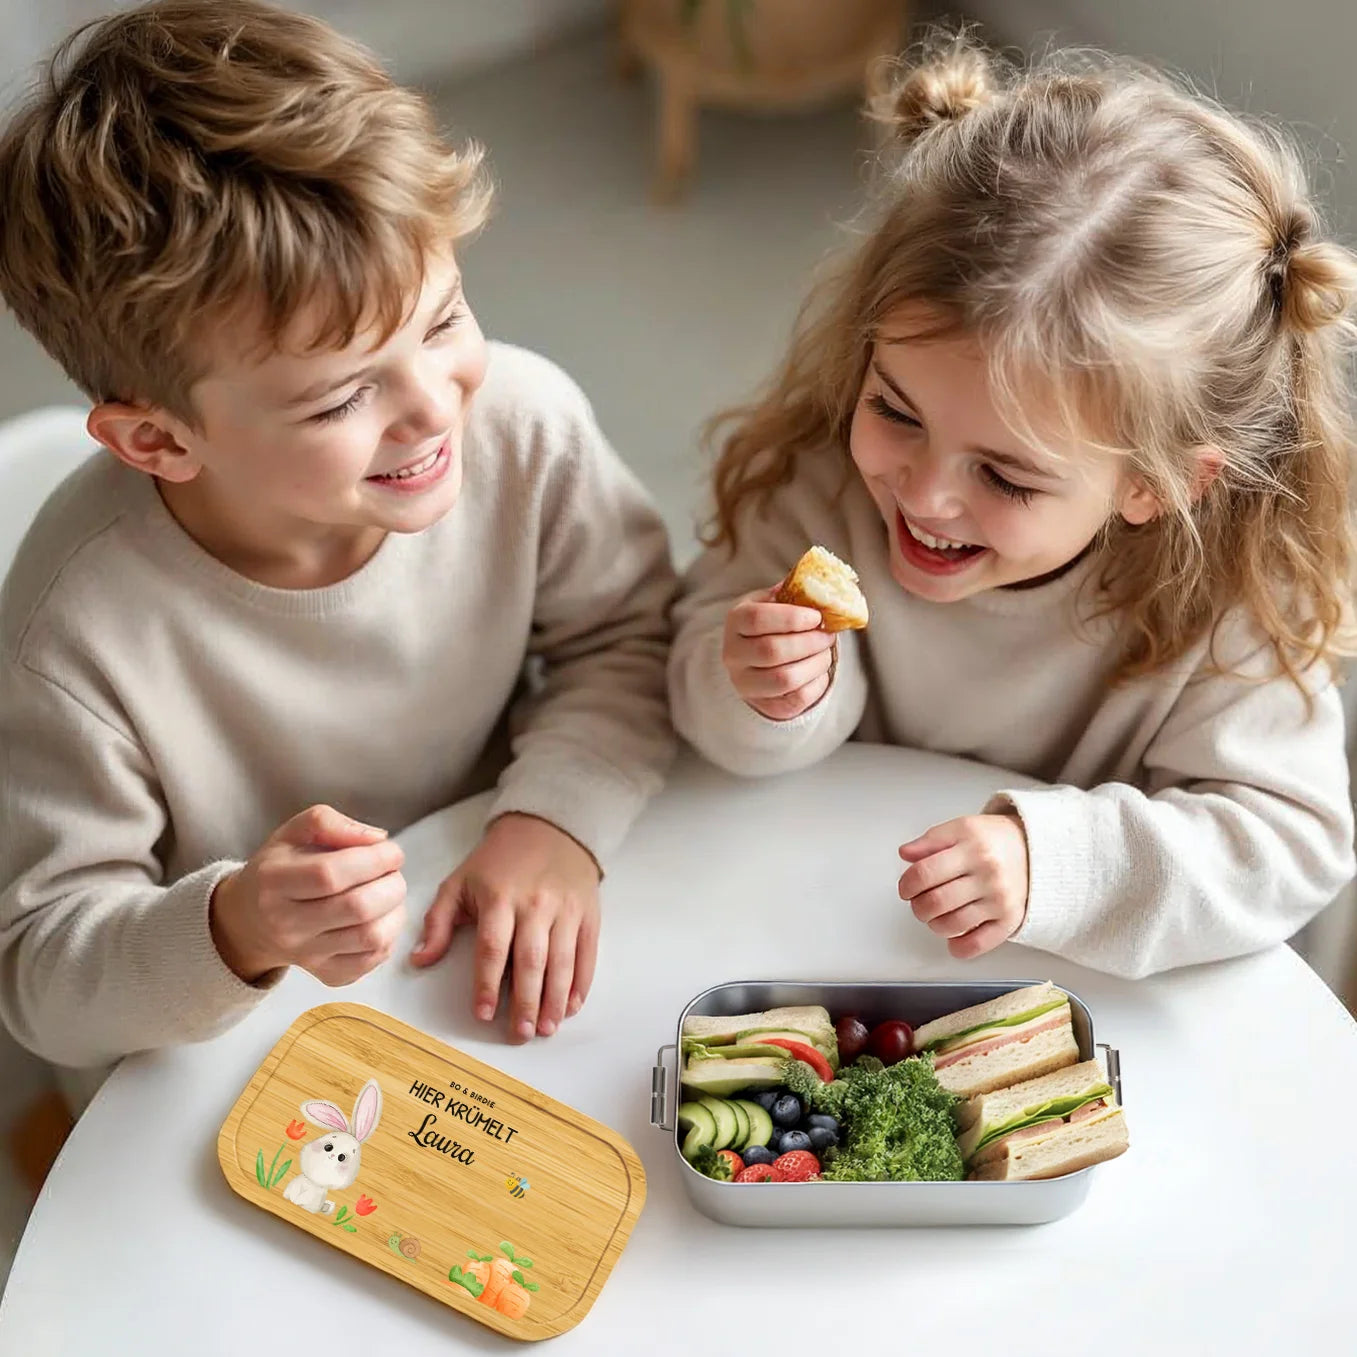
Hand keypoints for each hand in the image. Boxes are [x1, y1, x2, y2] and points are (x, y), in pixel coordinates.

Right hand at [211, 805, 406, 985]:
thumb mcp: (294, 832)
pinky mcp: (327, 975)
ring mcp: (306, 954)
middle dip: (391, 884)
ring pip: (371, 937)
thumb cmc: (281, 868)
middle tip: (392, 872)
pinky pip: (373, 959)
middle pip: (357, 908)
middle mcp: (286, 924)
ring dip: (395, 910)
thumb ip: (330, 823)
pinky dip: (389, 935)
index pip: (330, 874)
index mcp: (274, 882)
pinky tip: (380, 917)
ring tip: (389, 893)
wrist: (251, 920)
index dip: (373, 860)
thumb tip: (376, 839)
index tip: (391, 851)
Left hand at [409, 813, 600, 1041]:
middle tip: (519, 1035)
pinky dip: (580, 983)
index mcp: (499, 897)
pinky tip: (570, 1006)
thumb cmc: (499, 860)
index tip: (483, 1014)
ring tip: (546, 1029)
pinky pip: (587, 953)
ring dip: (554, 1000)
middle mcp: (535, 904)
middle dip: (526, 1003)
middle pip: (530, 961)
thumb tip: (419, 960)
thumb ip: (438, 922)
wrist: (549, 826)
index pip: (492, 948)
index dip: (487, 984)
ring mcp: (565, 909)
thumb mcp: (460, 882)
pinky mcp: (588, 913)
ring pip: (562, 962)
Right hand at [722, 587, 835, 720]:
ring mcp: (745, 684)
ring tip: (826, 652)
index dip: (790, 618)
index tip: (816, 616)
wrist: (755, 661)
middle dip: (809, 642)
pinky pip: (795, 701)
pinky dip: (816, 685)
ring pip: (784, 679)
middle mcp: (733, 654)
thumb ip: (793, 592)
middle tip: (828, 635)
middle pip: (772, 651)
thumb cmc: (770, 625)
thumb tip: (823, 584)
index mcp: (735, 622)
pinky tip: (820, 671)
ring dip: (815, 664)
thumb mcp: (773, 602)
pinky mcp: (764, 706)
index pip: (756, 619)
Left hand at [897, 813, 1029, 959]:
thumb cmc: (991, 841)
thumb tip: (905, 854)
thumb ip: (930, 840)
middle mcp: (989, 875)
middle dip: (918, 907)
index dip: (907, 884)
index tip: (906, 888)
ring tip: (936, 915)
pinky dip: (958, 947)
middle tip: (919, 902)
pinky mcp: (1010, 920)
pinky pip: (978, 944)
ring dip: (934, 924)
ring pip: (952, 925)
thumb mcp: (961, 828)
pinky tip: (952, 939)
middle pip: (936, 902)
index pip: (925, 873)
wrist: (1033, 851)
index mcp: (972, 847)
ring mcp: (1000, 900)